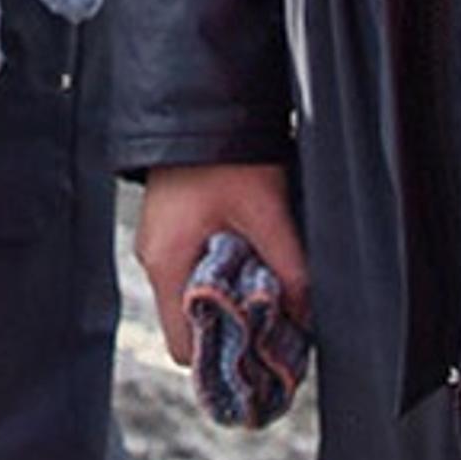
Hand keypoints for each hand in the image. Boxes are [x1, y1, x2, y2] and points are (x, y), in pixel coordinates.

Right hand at [136, 163, 309, 365]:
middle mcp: (154, 258)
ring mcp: (159, 240)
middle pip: (189, 322)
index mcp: (168, 262)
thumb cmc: (224, 152)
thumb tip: (306, 312)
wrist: (200, 100)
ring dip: (228, 296)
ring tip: (266, 285)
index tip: (256, 354)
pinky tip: (249, 256)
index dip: (220, 358)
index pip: (182, 347)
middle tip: (272, 322)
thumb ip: (287, 265)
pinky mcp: (170, 225)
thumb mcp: (266, 209)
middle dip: (231, 327)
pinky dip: (219, 270)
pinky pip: (192, 266)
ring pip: (193, 293)